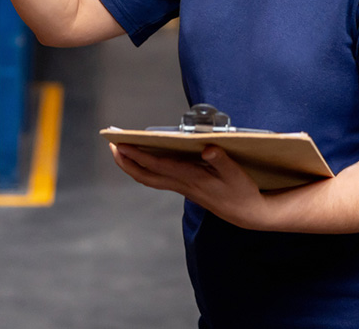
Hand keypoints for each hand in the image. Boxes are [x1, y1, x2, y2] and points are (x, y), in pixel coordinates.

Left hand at [109, 142, 271, 230]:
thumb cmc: (242, 191)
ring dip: (131, 165)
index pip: (159, 166)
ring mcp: (182, 187)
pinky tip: (141, 158)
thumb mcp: (236, 174)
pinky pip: (157, 179)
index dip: (139, 155)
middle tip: (111, 144)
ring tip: (119, 149)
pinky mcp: (184, 188)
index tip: (123, 145)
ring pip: (149, 178)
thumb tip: (207, 148)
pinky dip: (144, 168)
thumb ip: (221, 160)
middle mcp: (182, 184)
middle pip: (146, 175)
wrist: (247, 214)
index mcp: (192, 178)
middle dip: (126, 161)